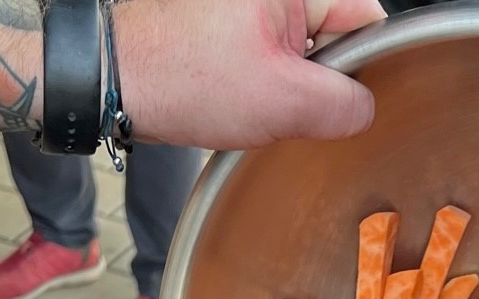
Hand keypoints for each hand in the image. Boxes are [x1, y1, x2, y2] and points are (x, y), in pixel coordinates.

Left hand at [114, 0, 385, 149]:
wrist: (112, 79)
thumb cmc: (182, 78)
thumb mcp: (284, 102)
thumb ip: (345, 105)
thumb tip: (365, 108)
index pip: (366, 19)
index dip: (359, 67)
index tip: (335, 100)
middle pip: (333, 35)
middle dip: (315, 80)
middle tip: (281, 104)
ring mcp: (247, 5)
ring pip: (299, 52)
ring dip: (285, 86)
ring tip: (247, 99)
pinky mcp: (226, 20)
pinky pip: (268, 55)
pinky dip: (260, 83)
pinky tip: (234, 97)